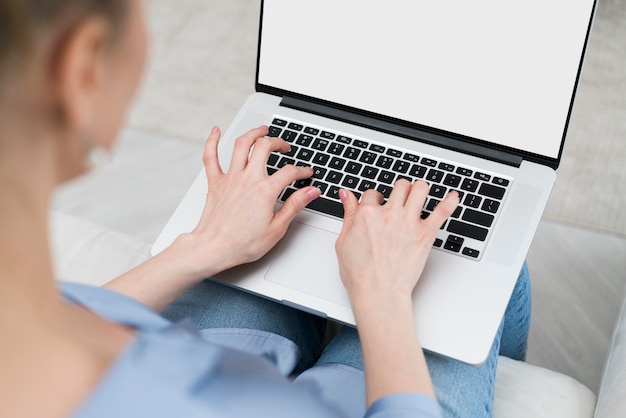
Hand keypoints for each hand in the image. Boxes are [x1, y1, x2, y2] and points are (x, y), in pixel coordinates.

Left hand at [174, 126, 320, 279]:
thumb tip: (311, 192)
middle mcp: (248, 179)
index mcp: (265, 190)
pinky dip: (212, 141)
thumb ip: (295, 205)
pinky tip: (215, 131)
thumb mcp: (277, 228)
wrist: (214, 248)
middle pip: (265, 147)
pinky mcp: (215, 183)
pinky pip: (210, 157)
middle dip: (278, 142)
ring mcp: (230, 178)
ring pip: (241, 145)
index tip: (306, 173)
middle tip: (285, 146)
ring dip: (253, 133)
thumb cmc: (242, 243)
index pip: (289, 172)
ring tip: (261, 130)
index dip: (302, 171)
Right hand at [335, 180, 458, 305]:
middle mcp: (389, 215)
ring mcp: (409, 223)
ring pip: (420, 189)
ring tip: (418, 195)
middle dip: (399, 190)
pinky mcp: (425, 234)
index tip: (376, 205)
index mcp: (367, 215)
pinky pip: (442, 211)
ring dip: (419, 189)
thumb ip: (347, 214)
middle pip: (400, 186)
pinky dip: (450, 201)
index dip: (374, 198)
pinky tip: (453, 196)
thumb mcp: (343, 242)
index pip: (372, 193)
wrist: (378, 293)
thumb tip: (346, 195)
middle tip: (399, 198)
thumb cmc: (360, 274)